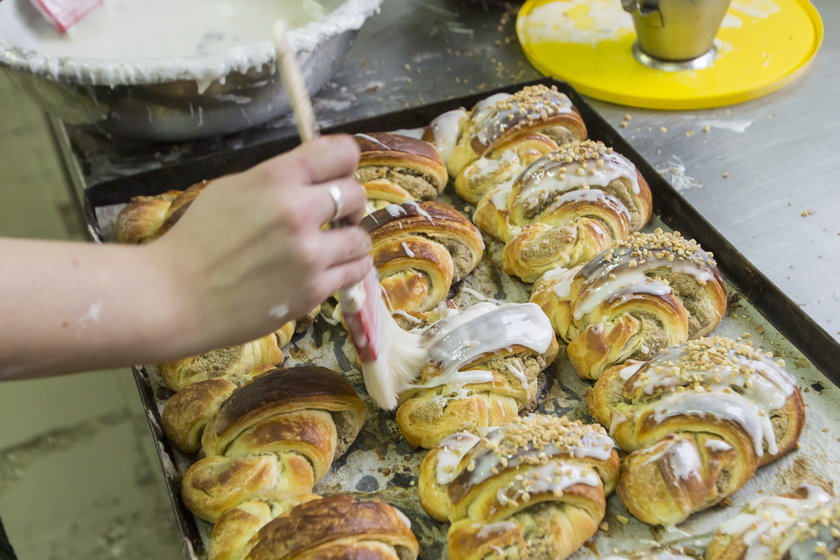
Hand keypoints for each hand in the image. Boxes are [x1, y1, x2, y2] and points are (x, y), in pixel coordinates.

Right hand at [147, 134, 371, 351]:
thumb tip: (313, 176)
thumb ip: (276, 180)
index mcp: (275, 178)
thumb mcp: (232, 190)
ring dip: (351, 240)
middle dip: (349, 204)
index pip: (340, 152)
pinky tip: (334, 268)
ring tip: (333, 247)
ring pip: (361, 237)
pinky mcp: (313, 289)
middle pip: (356, 193)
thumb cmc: (197, 241)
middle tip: (335, 217)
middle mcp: (297, 211)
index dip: (345, 162)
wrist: (176, 297)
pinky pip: (355, 271)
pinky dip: (349, 268)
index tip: (339, 175)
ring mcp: (308, 252)